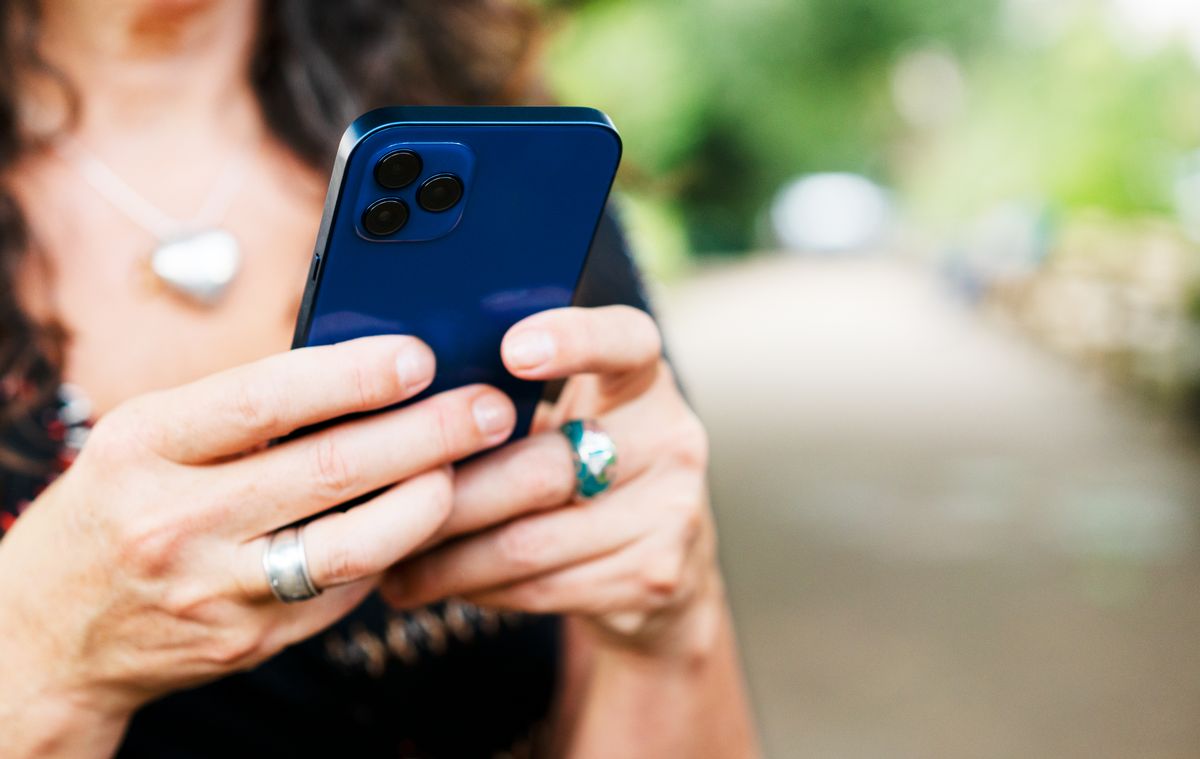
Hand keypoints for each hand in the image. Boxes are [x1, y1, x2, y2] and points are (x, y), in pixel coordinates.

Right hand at [0, 336, 516, 730]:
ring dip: (428, 501)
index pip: (265, 398)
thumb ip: (244, 407)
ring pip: (353, 545)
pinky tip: (422, 519)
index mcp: (146, 446)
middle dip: (426, 434)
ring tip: (469, 466)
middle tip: (488, 407)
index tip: (420, 355)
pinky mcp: (253, 641)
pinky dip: (392, 550)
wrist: (51, 633)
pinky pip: (345, 591)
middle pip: (330, 471)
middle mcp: (178, 521)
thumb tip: (367, 368)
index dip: (354, 375)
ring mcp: (217, 590)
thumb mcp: (148, 436)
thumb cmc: (114, 507)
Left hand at [381, 306, 720, 654]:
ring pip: (529, 540)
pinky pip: (540, 586)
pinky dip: (474, 588)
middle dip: (453, 489)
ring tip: (386, 556)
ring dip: (445, 555)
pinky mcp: (651, 575)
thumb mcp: (566, 416)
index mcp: (643, 379)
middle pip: (545, 465)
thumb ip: (510, 398)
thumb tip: (400, 395)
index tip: (511, 350)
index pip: (625, 341)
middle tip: (384, 499)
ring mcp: (670, 511)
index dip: (573, 341)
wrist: (661, 567)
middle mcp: (671, 438)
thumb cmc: (578, 467)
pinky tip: (431, 583)